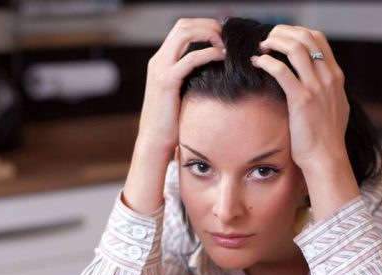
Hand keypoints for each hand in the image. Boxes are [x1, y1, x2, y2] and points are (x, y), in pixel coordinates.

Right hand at [138, 18, 225, 152]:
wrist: (154, 140)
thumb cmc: (172, 121)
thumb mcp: (182, 92)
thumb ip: (191, 77)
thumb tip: (214, 71)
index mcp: (161, 61)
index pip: (182, 29)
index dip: (203, 26)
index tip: (222, 37)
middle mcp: (158, 60)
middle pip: (183, 25)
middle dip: (208, 25)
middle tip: (226, 37)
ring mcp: (160, 69)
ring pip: (184, 33)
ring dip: (208, 33)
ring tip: (224, 45)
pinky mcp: (166, 82)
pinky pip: (190, 58)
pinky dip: (208, 53)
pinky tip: (221, 57)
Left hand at [252, 25, 358, 220]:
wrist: (326, 158)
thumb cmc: (325, 137)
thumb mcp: (334, 107)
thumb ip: (326, 89)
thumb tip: (315, 80)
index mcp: (335, 77)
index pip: (318, 38)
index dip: (297, 32)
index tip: (281, 37)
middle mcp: (328, 77)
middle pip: (306, 37)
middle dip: (283, 32)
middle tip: (267, 39)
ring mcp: (317, 87)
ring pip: (295, 48)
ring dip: (274, 42)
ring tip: (261, 48)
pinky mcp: (302, 99)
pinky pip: (281, 70)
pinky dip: (266, 62)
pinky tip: (256, 63)